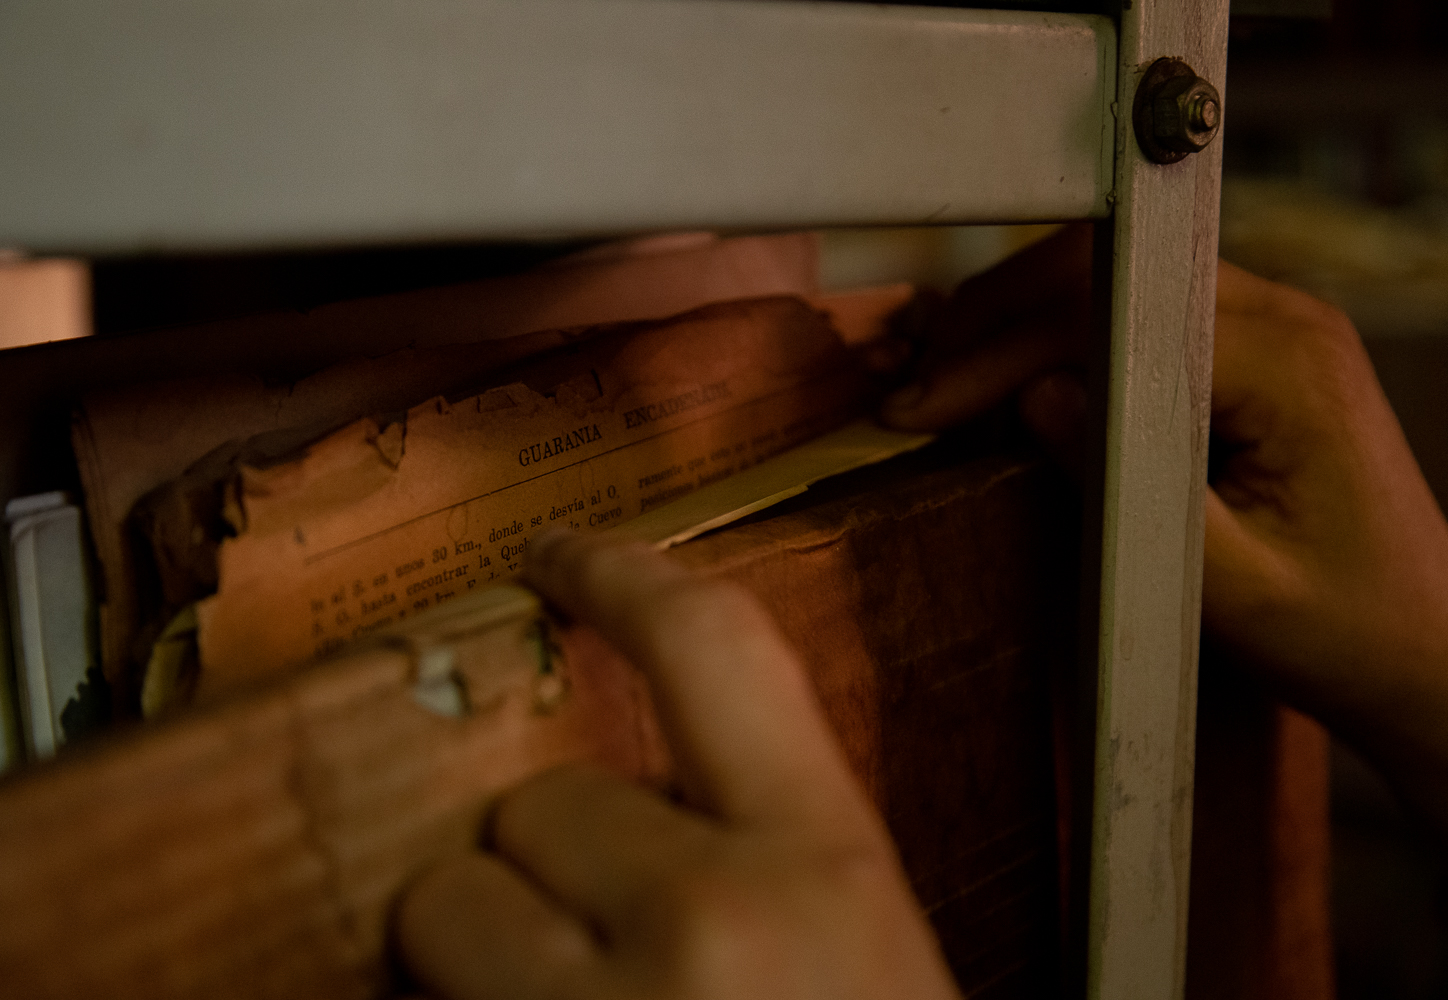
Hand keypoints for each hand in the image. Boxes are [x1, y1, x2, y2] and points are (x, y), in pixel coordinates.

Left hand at [396, 532, 958, 999]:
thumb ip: (775, 851)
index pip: (711, 647)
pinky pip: (407, 994)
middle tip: (602, 948)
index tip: (557, 553)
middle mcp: (709, 929)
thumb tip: (651, 798)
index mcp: (828, 874)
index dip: (622, 578)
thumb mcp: (864, 949)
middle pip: (539, 800)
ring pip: (443, 905)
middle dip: (549, 860)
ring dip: (480, 951)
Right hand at [881, 228, 1447, 843]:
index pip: (1108, 314)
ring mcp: (1274, 326)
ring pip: (1113, 283)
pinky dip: (1060, 342)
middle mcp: (1287, 318)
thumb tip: (1033, 399)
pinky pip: (1137, 316)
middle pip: (1105, 270)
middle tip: (913, 394)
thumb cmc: (1344, 632)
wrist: (1426, 657)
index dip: (999, 354)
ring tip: (942, 388)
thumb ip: (1127, 487)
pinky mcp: (1254, 353)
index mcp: (1289, 362)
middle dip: (992, 324)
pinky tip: (1009, 388)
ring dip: (1018, 327)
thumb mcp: (1229, 584)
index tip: (923, 406)